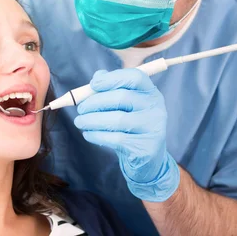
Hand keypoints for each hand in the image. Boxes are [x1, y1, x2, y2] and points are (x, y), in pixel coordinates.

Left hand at [74, 68, 179, 201]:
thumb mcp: (125, 106)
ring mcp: (153, 128)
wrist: (147, 159)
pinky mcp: (146, 147)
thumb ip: (112, 88)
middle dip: (95, 102)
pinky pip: (116, 139)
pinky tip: (88, 134)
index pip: (135, 77)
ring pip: (117, 119)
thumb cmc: (131, 127)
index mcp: (151, 93)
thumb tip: (98, 76)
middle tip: (80, 109)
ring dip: (92, 120)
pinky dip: (97, 135)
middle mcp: (156, 108)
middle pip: (122, 97)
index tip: (93, 85)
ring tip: (80, 122)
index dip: (112, 78)